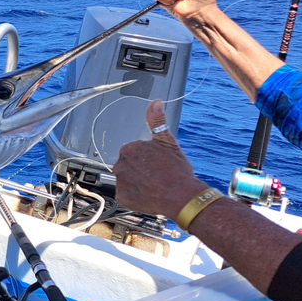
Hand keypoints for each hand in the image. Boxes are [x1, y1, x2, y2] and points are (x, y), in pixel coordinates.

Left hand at [113, 100, 208, 218]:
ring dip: (137, 183)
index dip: (147, 159)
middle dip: (140, 170)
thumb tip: (154, 103)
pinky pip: (126, 196)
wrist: (182, 196)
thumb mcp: (168, 142)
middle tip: (157, 176)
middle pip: (128, 166)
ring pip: (127, 181)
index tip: (158, 164)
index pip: (134, 153)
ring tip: (154, 186)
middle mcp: (120, 164)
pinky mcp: (122, 197)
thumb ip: (157, 122)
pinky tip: (148, 196)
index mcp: (129, 148)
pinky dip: (135, 197)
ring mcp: (120, 182)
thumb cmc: (176, 169)